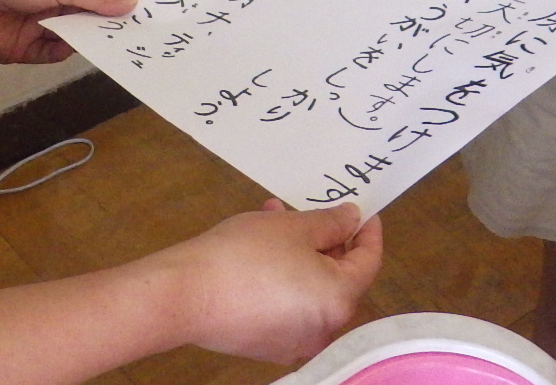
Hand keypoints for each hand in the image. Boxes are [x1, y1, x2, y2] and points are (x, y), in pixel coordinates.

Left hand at [0, 0, 135, 64]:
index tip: (140, 20)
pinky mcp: (26, 47)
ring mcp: (41, 24)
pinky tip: (62, 48)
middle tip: (127, 41)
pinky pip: (51, 54)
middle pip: (88, 17)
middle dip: (102, 27)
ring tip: (98, 46)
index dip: (117, 4)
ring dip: (80, 40)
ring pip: (73, 38)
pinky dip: (57, 52)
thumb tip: (132, 2)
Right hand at [161, 203, 382, 364]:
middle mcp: (323, 329)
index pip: (368, 262)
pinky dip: (282, 276)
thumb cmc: (248, 254)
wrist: (188, 295)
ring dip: (298, 252)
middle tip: (308, 210)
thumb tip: (352, 219)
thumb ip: (331, 223)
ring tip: (273, 218)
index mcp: (338, 300)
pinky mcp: (266, 344)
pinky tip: (256, 247)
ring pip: (308, 287)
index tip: (363, 211)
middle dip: (323, 239)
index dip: (367, 231)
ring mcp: (294, 341)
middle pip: (337, 277)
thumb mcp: (294, 227)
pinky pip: (286, 303)